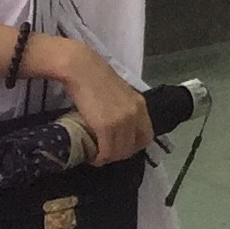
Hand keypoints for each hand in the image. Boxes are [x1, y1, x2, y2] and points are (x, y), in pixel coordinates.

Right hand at [50, 41, 152, 165]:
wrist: (83, 70)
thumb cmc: (97, 80)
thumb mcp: (120, 95)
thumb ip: (125, 110)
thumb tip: (120, 130)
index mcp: (140, 105)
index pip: (147, 136)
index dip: (134, 146)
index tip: (120, 147)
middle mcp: (135, 114)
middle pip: (134, 147)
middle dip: (120, 154)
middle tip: (106, 154)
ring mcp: (122, 121)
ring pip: (120, 152)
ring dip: (108, 157)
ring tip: (98, 155)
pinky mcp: (106, 126)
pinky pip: (107, 152)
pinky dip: (99, 158)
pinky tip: (92, 156)